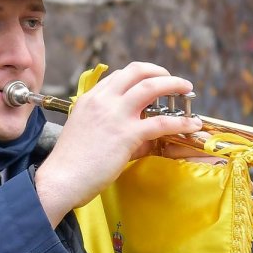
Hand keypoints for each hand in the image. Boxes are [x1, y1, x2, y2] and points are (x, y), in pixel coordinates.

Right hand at [34, 63, 202, 224]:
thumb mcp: (86, 132)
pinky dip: (181, 121)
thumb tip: (141, 134)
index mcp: (90, 98)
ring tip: (187, 90)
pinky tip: (191, 124)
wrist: (60, 180)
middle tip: (174, 81)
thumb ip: (110, 126)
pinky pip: (161, 122)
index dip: (141, 76)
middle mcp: (102, 100)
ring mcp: (115, 115)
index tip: (153, 82)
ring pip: (151, 87)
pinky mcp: (126, 134)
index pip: (120, 76)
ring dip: (174, 84)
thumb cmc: (71, 163)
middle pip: (137, 71)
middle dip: (160, 72)